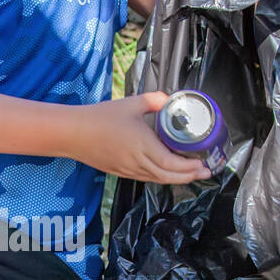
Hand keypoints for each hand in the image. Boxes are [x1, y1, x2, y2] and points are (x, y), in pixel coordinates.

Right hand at [75, 93, 213, 184]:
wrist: (74, 134)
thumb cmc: (100, 118)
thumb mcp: (130, 104)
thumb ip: (154, 100)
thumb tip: (169, 99)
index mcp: (142, 145)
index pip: (172, 163)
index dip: (189, 167)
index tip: (203, 163)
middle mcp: (137, 162)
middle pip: (168, 176)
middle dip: (189, 176)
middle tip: (204, 171)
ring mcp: (128, 170)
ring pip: (157, 180)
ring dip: (176, 179)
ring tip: (191, 174)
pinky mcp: (121, 172)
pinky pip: (146, 178)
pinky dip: (161, 177)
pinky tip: (167, 172)